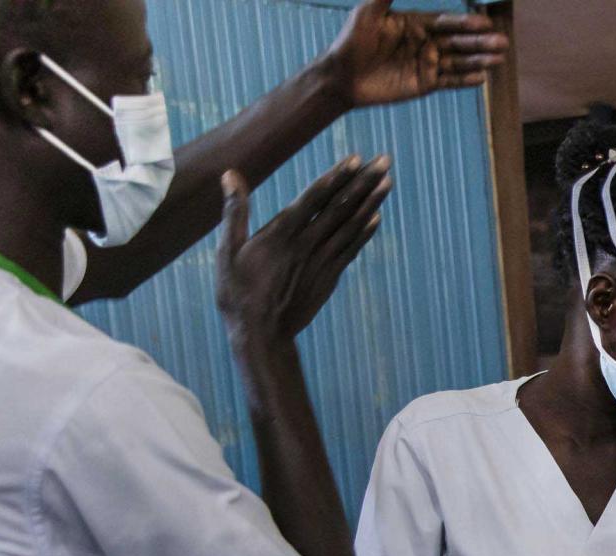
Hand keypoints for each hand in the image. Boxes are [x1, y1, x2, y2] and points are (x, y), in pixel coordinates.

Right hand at [217, 159, 391, 344]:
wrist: (262, 336)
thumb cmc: (238, 293)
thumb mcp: (227, 252)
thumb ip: (234, 212)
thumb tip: (231, 175)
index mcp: (281, 234)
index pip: (315, 198)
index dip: (338, 177)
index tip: (357, 159)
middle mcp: (307, 245)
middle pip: (341, 207)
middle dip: (364, 182)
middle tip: (384, 160)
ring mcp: (321, 262)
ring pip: (351, 226)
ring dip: (371, 203)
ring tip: (388, 181)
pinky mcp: (328, 278)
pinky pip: (350, 250)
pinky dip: (365, 233)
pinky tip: (377, 218)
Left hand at [318, 0, 508, 108]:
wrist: (343, 77)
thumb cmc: (352, 41)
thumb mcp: (368, 13)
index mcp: (416, 24)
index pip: (446, 22)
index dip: (465, 23)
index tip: (485, 23)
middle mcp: (425, 43)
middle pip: (458, 42)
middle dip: (480, 42)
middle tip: (502, 42)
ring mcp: (426, 64)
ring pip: (458, 61)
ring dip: (479, 60)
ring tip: (499, 59)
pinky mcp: (425, 84)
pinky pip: (449, 81)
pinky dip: (465, 80)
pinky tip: (481, 78)